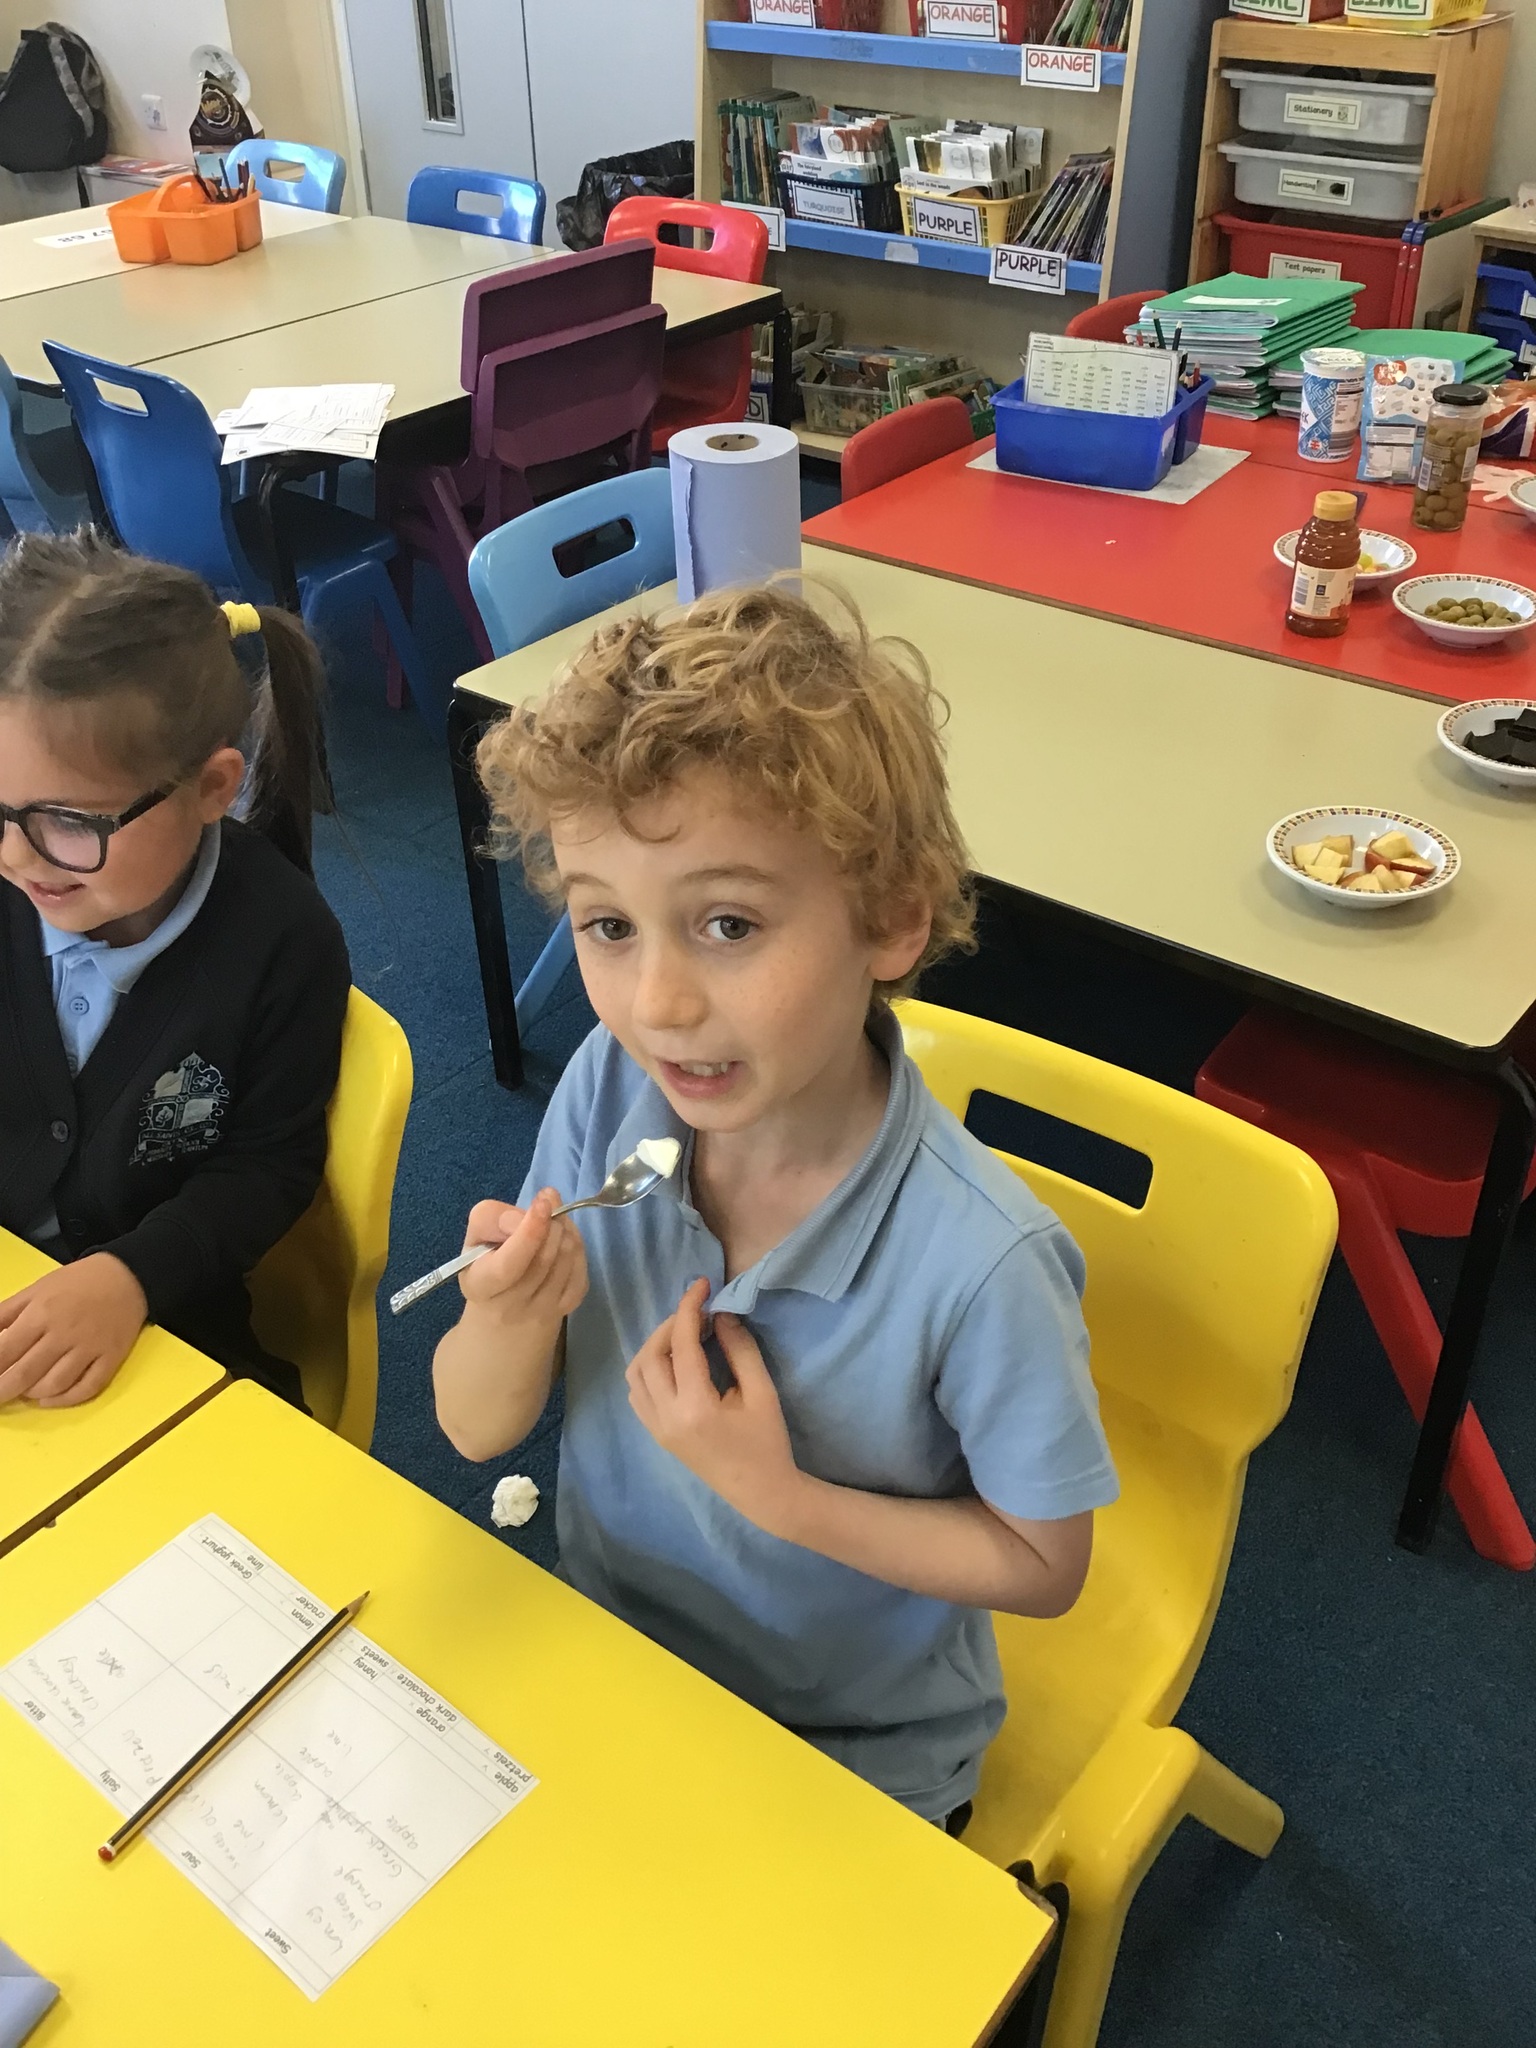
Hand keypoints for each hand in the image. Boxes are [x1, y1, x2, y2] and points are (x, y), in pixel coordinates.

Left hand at [0, 1254, 147, 1406]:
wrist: (127, 1277)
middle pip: (24, 1374)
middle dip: (3, 1391)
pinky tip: (50, 1399)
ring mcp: (90, 1348)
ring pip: (54, 1385)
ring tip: (24, 1391)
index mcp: (41, 1313)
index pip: (4, 1352)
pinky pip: (87, 1388)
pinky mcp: (111, 1358)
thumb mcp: (35, 1290)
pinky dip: (65, 1400)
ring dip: (32, 1394)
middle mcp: (64, 1334)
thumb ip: (5, 1314)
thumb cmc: (76, 1283)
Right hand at [456, 1189, 586, 1329]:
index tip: (543, 1203)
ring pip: (565, 1261)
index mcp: (480, 1286)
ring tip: (555, 1220)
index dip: (529, 1232)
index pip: (508, 1265)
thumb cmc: (484, 1271)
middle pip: (543, 1259)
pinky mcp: (565, 1310)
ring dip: (566, 1231)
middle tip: (548, 1204)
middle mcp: (510, 1307)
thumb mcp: (474, 1241)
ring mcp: (541, 1312)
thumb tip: (543, 1203)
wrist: (499, 1326)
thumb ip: (495, 1217)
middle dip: (551, 1223)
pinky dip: (578, 1248)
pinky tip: (565, 1239)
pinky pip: (581, 1272)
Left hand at [626, 1279, 802, 1532]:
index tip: (702, 1285)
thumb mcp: (762, 1392)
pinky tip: (673, 1361)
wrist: (761, 1492)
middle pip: (650, 1355)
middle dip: (670, 1325)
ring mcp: (657, 1429)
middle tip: (697, 1312)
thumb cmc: (768, 1442)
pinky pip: (638, 1393)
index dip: (689, 1308)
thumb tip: (720, 1314)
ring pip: (636, 1374)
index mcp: (695, 1407)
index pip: (681, 1345)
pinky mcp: (657, 1435)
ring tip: (684, 1334)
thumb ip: (740, 1349)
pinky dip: (648, 1368)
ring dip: (654, 1346)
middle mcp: (667, 1417)